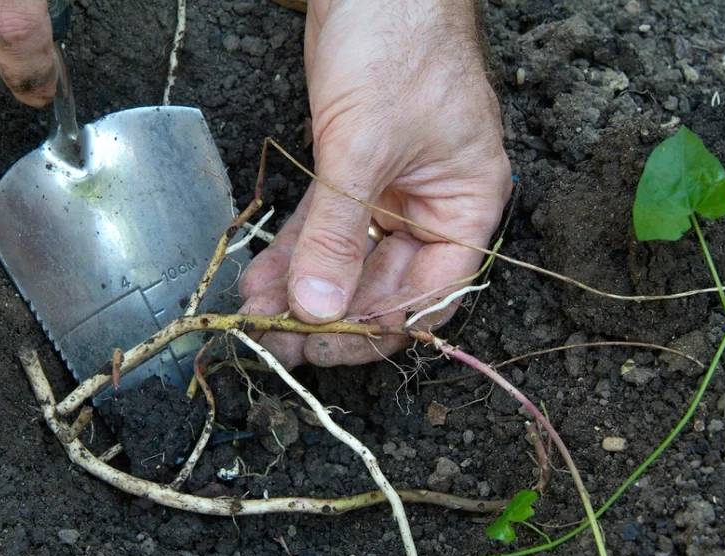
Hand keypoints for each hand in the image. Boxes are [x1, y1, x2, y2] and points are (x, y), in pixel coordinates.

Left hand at [239, 0, 510, 367]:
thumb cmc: (395, 42)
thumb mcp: (362, 147)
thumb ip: (338, 232)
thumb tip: (317, 307)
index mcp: (467, 204)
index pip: (432, 293)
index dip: (381, 327)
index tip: (326, 344)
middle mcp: (435, 205)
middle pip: (387, 284)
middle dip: (331, 314)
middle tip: (277, 340)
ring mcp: (394, 191)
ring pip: (350, 259)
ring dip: (304, 289)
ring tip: (256, 315)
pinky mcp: (355, 171)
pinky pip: (326, 226)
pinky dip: (295, 251)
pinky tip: (260, 277)